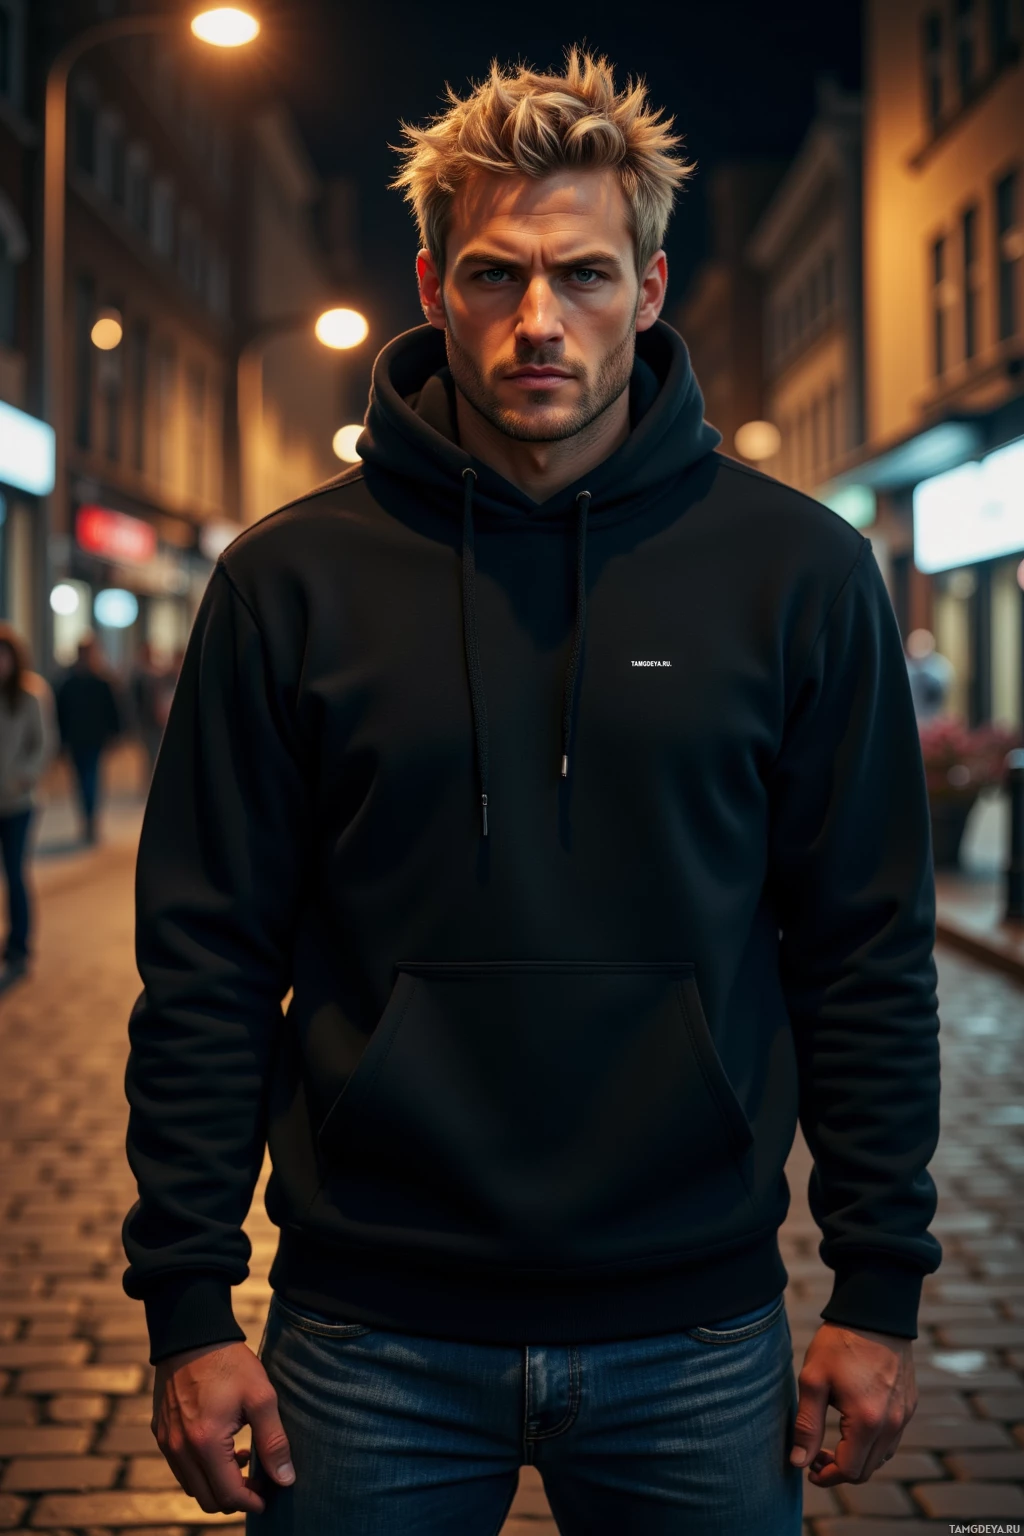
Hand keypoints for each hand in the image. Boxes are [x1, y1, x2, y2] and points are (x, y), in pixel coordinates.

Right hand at [151, 1341, 293, 1514]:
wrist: (191, 1333)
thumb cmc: (229, 1363)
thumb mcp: (261, 1397)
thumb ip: (274, 1441)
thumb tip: (286, 1480)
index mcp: (205, 1443)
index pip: (228, 1495)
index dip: (252, 1501)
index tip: (269, 1497)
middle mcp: (180, 1449)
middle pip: (208, 1499)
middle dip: (236, 1498)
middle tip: (258, 1481)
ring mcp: (166, 1442)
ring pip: (192, 1486)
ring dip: (217, 1484)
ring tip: (242, 1458)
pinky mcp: (160, 1432)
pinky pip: (180, 1467)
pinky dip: (200, 1469)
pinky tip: (220, 1446)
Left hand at [790, 1322, 916, 1484]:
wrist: (874, 1312)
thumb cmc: (839, 1344)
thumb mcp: (813, 1380)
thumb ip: (806, 1425)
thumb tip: (798, 1462)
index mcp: (867, 1422)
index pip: (849, 1471)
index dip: (826, 1476)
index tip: (808, 1468)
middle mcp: (892, 1425)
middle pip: (867, 1470)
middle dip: (839, 1470)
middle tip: (815, 1454)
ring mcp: (904, 1416)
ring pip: (882, 1457)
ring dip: (858, 1458)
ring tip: (832, 1442)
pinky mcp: (909, 1405)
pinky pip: (892, 1439)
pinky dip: (872, 1444)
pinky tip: (853, 1426)